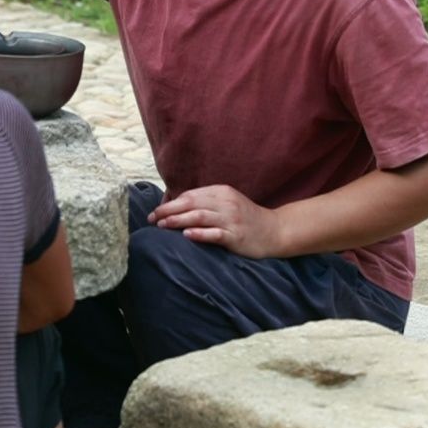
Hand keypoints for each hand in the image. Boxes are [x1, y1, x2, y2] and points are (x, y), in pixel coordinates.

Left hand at [150, 185, 286, 257]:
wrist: (275, 230)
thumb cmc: (244, 217)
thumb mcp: (226, 202)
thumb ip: (205, 202)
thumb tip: (173, 205)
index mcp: (221, 192)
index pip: (189, 195)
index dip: (169, 204)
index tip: (154, 213)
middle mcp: (226, 203)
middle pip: (191, 204)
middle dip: (168, 211)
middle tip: (152, 220)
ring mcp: (232, 219)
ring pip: (200, 217)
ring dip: (178, 220)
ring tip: (162, 226)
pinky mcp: (237, 236)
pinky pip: (215, 234)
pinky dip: (200, 233)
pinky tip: (186, 235)